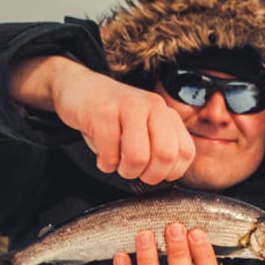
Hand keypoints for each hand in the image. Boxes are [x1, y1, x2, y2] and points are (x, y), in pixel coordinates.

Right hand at [10, 56, 194, 184]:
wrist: (79, 88)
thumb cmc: (112, 118)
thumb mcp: (143, 128)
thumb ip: (159, 148)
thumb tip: (165, 176)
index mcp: (167, 114)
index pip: (185, 153)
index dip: (169, 172)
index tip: (152, 171)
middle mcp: (153, 106)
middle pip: (166, 155)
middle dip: (148, 175)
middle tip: (134, 171)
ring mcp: (128, 107)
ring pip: (138, 157)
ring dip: (125, 170)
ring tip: (116, 162)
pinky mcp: (102, 112)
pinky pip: (109, 153)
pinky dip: (105, 164)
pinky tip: (102, 156)